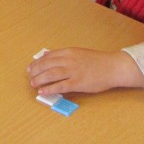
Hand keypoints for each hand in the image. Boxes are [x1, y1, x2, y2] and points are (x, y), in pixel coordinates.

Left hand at [27, 48, 143, 95]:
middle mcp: (69, 60)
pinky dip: (50, 89)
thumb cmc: (98, 61)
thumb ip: (65, 55)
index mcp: (69, 52)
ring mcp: (73, 71)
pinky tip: (43, 91)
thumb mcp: (80, 53)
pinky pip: (60, 86)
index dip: (38, 62)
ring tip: (33, 84)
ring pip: (51, 74)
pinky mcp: (78, 82)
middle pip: (47, 65)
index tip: (31, 67)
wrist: (113, 67)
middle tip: (30, 76)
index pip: (48, 56)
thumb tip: (49, 56)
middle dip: (35, 71)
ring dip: (39, 79)